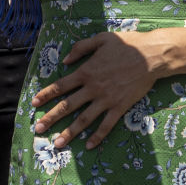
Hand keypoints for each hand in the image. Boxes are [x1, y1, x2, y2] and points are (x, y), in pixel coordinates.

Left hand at [32, 31, 158, 149]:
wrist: (152, 55)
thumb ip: (80, 48)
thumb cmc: (128, 44)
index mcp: (86, 71)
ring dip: (69, 132)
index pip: (60, 86)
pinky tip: (88, 146)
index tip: (33, 103)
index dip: (46, 95)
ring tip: (57, 144)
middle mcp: (93, 88)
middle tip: (37, 130)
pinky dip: (97, 136)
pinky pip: (107, 125)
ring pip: (84, 119)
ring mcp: (106, 99)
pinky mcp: (120, 107)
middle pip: (67, 106)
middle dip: (51, 118)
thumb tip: (64, 62)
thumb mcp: (101, 38)